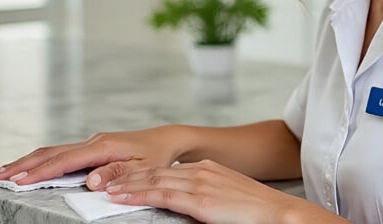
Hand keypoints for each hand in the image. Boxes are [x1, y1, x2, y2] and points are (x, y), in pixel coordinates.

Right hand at [0, 126, 187, 188]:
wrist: (166, 140)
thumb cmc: (156, 156)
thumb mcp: (143, 168)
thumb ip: (117, 173)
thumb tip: (92, 181)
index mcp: (102, 147)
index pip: (64, 161)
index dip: (40, 172)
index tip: (18, 181)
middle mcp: (92, 142)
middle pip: (50, 153)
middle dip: (21, 165)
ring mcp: (89, 143)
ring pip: (51, 152)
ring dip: (26, 162)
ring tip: (1, 172)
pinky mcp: (90, 146)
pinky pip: (59, 153)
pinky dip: (40, 160)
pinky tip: (28, 166)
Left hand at [106, 160, 344, 223]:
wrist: (280, 214)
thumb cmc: (257, 213)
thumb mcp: (227, 199)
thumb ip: (207, 198)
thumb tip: (192, 206)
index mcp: (208, 170)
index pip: (167, 169)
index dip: (141, 172)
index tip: (122, 177)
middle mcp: (201, 171)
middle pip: (155, 170)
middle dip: (127, 175)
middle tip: (102, 180)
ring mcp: (200, 183)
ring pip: (153, 179)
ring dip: (125, 184)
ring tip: (104, 189)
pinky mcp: (200, 200)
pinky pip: (162, 194)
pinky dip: (138, 193)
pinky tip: (121, 197)